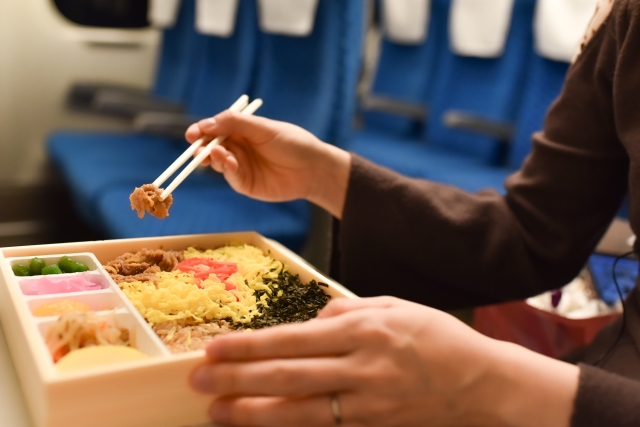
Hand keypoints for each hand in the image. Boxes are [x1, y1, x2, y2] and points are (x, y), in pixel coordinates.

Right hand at [185, 111, 350, 217]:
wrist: (313, 168)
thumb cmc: (292, 142)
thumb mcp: (262, 127)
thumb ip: (234, 123)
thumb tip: (206, 123)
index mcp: (241, 131)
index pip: (214, 129)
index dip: (201, 131)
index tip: (192, 134)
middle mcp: (238, 148)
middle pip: (210, 147)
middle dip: (201, 147)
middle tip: (197, 148)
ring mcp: (241, 166)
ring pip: (217, 162)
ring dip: (213, 157)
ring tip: (216, 152)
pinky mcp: (246, 184)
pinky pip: (230, 176)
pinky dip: (226, 169)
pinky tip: (229, 162)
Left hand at [189, 297, 578, 426]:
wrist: (482, 384)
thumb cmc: (437, 338)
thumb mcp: (395, 306)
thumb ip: (349, 309)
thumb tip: (312, 319)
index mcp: (364, 328)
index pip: (294, 338)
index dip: (251, 345)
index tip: (215, 348)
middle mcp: (362, 366)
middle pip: (289, 375)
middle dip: (239, 378)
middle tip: (198, 379)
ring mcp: (368, 402)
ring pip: (300, 410)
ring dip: (254, 412)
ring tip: (216, 411)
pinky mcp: (374, 426)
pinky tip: (262, 425)